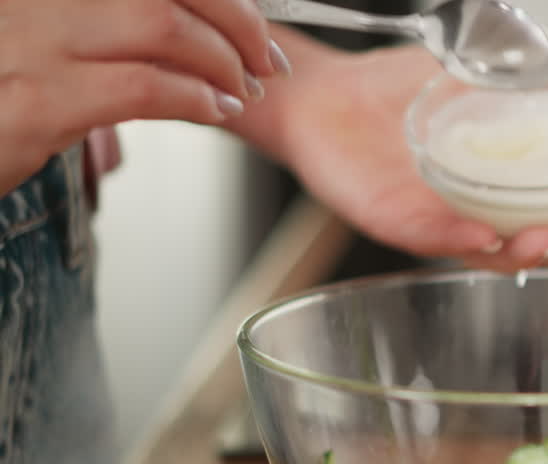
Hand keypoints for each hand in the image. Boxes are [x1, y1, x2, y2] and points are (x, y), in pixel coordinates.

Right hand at [0, 0, 284, 195]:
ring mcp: (32, 40)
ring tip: (241, 88)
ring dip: (224, 62)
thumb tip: (189, 28)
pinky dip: (197, 97)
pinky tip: (215, 110)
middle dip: (236, 19)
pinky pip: (144, 86)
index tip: (248, 20)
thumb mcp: (46, 36)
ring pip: (164, 26)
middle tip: (263, 57)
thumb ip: (107, 22)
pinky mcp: (38, 100)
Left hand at [235, 28, 547, 272]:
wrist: (325, 91)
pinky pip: (434, 238)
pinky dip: (463, 239)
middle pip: (542, 244)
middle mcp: (479, 212)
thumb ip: (547, 63)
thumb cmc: (399, 87)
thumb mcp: (486, 65)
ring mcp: (439, 221)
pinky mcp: (395, 221)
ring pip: (494, 253)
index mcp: (506, 185)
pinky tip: (489, 235)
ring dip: (530, 251)